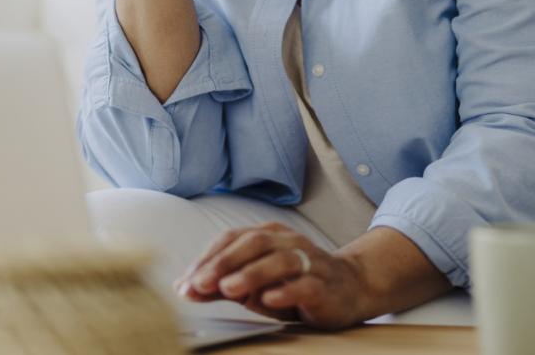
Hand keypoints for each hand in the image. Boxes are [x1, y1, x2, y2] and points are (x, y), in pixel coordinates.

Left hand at [173, 222, 368, 328]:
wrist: (349, 286)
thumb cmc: (294, 282)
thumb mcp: (255, 284)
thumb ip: (223, 284)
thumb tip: (185, 288)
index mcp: (269, 236)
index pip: (233, 239)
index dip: (208, 258)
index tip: (185, 281)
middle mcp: (289, 242)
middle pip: (254, 243)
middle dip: (224, 263)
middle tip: (200, 282)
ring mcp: (309, 261)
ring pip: (281, 260)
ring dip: (252, 274)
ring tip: (229, 289)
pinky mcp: (324, 285)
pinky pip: (306, 285)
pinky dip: (286, 290)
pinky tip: (269, 299)